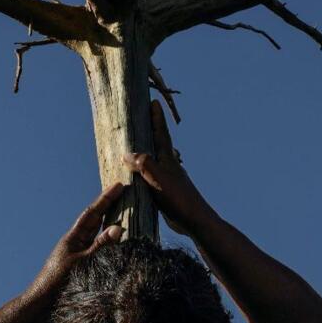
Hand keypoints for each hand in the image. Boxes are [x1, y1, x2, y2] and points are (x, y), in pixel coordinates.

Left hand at [32, 182, 125, 293]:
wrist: (41, 303)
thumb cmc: (58, 283)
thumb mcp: (82, 263)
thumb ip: (100, 246)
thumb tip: (118, 228)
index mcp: (73, 238)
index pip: (92, 213)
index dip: (105, 199)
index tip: (118, 186)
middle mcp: (76, 243)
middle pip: (95, 219)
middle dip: (109, 206)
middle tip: (124, 192)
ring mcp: (78, 254)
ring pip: (96, 233)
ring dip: (109, 222)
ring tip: (124, 211)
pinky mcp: (81, 266)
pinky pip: (97, 248)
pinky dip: (108, 242)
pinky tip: (117, 243)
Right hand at [123, 100, 217, 235]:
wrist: (194, 221)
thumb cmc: (179, 198)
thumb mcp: (158, 178)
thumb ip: (144, 164)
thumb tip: (127, 154)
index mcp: (168, 159)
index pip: (161, 133)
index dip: (157, 118)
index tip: (153, 101)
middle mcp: (168, 165)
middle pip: (157, 143)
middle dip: (149, 130)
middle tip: (140, 117)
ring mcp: (167, 178)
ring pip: (153, 160)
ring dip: (144, 151)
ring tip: (132, 145)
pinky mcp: (164, 192)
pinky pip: (149, 177)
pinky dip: (141, 172)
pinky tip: (133, 176)